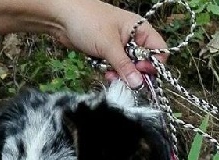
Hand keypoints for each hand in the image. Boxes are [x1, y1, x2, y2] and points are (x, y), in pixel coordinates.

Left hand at [51, 0, 167, 87]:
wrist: (59, 16)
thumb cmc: (87, 20)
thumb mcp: (108, 45)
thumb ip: (124, 67)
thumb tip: (139, 84)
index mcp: (139, 29)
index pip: (159, 51)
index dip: (154, 64)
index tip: (142, 72)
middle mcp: (133, 37)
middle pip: (145, 63)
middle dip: (135, 73)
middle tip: (125, 78)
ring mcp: (120, 46)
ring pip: (130, 68)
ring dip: (122, 75)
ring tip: (110, 75)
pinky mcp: (109, 53)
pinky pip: (117, 68)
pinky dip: (112, 73)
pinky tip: (104, 72)